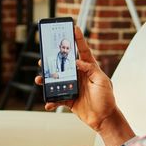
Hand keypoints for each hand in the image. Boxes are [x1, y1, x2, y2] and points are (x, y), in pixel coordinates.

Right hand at [36, 27, 134, 145]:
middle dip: (53, 60)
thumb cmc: (107, 99)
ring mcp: (73, 87)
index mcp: (90, 69)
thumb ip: (91, 70)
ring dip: (46, 80)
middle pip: (64, 65)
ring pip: (56, 80)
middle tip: (43, 57)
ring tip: (39, 79)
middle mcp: (80, 76)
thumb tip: (77, 62)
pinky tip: (47, 103)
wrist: (105, 118)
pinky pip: (56, 98)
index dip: (79, 39)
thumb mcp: (103, 81)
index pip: (83, 51)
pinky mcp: (69, 100)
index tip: (74, 27)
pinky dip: (50, 100)